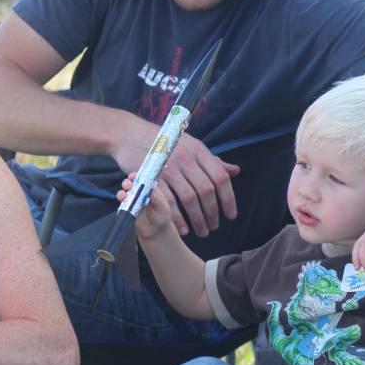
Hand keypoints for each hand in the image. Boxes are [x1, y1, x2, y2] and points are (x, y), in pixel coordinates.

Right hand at [112, 126, 239, 236]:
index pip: (220, 177)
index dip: (229, 198)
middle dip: (212, 213)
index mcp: (199, 150)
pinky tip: (183, 229)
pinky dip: (177, 218)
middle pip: (206, 190)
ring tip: (202, 231)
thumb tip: (235, 171)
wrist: (129, 134)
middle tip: (214, 227)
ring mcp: (168, 168)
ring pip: (189, 198)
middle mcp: (186, 158)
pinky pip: (168, 202)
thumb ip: (212, 161)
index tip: (231, 215)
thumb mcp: (191, 145)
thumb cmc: (164, 142)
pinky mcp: (152, 177)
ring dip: (197, 219)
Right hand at [118, 174, 173, 240]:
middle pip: (131, 184)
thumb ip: (157, 198)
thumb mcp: (163, 207)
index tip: (134, 176)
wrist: (156, 232)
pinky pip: (122, 203)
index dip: (138, 176)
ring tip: (123, 194)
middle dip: (128, 182)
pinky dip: (121, 200)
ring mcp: (132, 201)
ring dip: (122, 191)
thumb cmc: (162, 217)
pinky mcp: (127, 209)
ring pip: (125, 192)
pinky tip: (122, 199)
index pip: (142, 179)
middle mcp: (140, 193)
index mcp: (150, 189)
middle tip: (128, 184)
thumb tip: (152, 188)